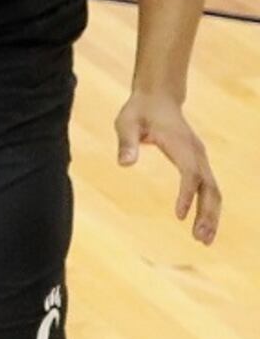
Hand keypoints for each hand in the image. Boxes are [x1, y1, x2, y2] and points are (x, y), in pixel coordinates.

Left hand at [116, 92, 220, 243]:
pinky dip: (208, 208)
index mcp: (182, 145)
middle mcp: (197, 154)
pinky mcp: (199, 163)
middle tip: (200, 239)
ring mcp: (201, 159)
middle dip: (207, 214)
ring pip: (213, 191)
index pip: (190, 174)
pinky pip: (208, 189)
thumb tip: (124, 164)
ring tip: (203, 240)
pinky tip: (201, 225)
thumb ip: (126, 142)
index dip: (187, 195)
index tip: (179, 215)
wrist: (158, 98)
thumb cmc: (140, 111)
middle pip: (210, 188)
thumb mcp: (127, 123)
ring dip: (211, 215)